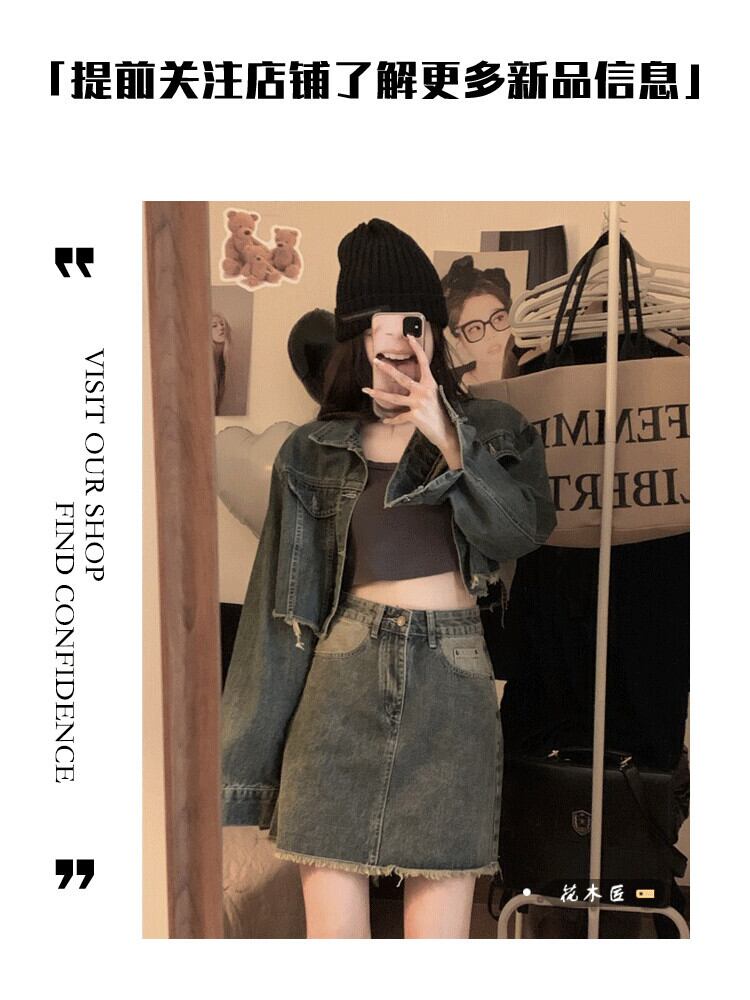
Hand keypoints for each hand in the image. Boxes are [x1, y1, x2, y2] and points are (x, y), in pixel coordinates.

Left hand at [361, 335, 461, 465]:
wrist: (445, 431)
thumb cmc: (438, 413)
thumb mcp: (433, 395)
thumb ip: (423, 387)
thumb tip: (409, 382)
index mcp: (430, 383)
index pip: (423, 361)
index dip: (416, 348)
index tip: (409, 336)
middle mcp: (424, 391)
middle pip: (401, 377)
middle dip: (387, 369)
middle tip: (375, 361)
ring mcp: (419, 403)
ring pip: (394, 397)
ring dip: (378, 393)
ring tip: (366, 390)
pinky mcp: (415, 416)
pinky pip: (398, 417)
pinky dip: (391, 420)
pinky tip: (384, 421)